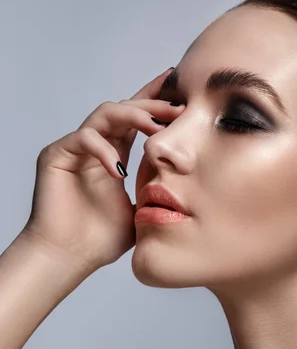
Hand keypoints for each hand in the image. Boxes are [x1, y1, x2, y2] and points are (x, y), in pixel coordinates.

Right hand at [21, 68, 184, 271]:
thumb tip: (188, 183)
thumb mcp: (141, 212)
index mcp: (114, 156)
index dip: (156, 103)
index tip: (181, 91)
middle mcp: (95, 147)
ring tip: (157, 130)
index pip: (136, 121)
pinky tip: (118, 171)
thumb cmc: (100, 240)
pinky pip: (84, 137)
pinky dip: (104, 150)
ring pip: (106, 114)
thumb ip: (155, 191)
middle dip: (153, 106)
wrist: (70, 257)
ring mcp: (75, 149)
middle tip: (179, 109)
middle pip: (125, 109)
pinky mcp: (56, 154)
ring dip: (134, 116)